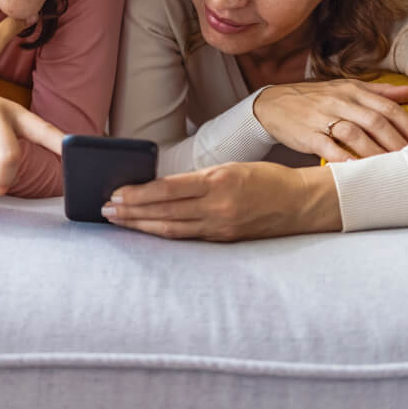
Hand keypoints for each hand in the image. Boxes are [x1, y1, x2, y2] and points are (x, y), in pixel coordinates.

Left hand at [101, 162, 340, 240]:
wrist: (302, 204)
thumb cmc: (266, 179)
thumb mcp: (230, 168)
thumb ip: (198, 179)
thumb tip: (160, 187)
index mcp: (219, 181)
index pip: (168, 189)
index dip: (138, 194)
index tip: (116, 194)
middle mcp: (218, 207)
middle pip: (164, 212)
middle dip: (131, 211)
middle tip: (105, 210)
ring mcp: (222, 227)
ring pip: (172, 229)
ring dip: (141, 225)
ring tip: (118, 221)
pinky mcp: (226, 240)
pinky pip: (188, 237)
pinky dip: (164, 233)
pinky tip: (148, 230)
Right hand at [254, 79, 407, 161]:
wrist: (273, 103)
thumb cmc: (315, 98)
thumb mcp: (346, 88)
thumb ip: (380, 92)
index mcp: (352, 90)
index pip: (387, 107)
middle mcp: (339, 101)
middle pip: (375, 121)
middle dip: (398, 142)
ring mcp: (322, 117)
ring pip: (354, 133)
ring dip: (376, 153)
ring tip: (392, 169)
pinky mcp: (307, 133)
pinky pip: (328, 146)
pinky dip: (343, 158)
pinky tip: (356, 169)